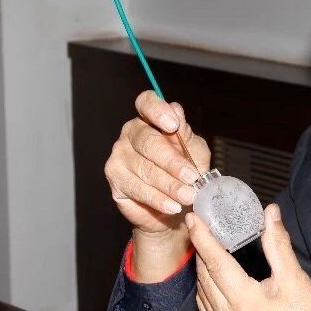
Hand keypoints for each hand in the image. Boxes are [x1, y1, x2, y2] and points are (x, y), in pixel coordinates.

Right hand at [104, 90, 211, 279]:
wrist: (174, 208)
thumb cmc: (185, 174)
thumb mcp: (195, 153)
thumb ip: (186, 136)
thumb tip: (177, 113)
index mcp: (151, 119)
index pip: (147, 102)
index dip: (157, 110)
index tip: (173, 125)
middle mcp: (132, 133)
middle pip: (148, 141)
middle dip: (173, 162)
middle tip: (192, 177)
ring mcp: (120, 154)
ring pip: (144, 168)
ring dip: (169, 185)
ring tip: (188, 196)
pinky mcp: (115, 177)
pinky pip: (136, 188)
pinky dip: (157, 198)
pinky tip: (172, 205)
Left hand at [187, 203, 310, 310]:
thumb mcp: (295, 279)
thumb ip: (278, 243)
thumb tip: (270, 213)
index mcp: (244, 302)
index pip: (215, 262)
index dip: (203, 238)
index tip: (193, 218)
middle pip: (204, 276)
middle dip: (201, 250)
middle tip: (201, 228)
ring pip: (202, 293)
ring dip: (202, 270)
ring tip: (207, 249)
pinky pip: (206, 310)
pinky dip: (206, 290)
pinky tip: (214, 279)